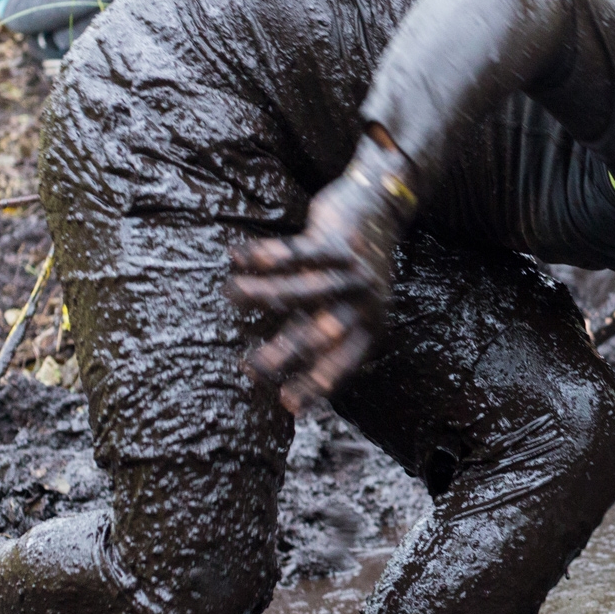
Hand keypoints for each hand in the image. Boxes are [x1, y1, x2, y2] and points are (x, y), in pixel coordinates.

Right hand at [227, 133, 417, 413]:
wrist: (383, 209)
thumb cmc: (356, 269)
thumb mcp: (354, 306)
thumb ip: (326, 331)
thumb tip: (288, 367)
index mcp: (371, 326)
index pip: (343, 363)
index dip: (315, 385)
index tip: (287, 405)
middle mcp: (365, 303)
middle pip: (321, 333)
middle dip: (284, 353)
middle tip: (250, 368)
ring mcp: (353, 272)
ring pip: (303, 288)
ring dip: (263, 292)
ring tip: (231, 294)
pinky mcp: (339, 241)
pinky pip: (298, 251)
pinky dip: (266, 255)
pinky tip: (238, 256)